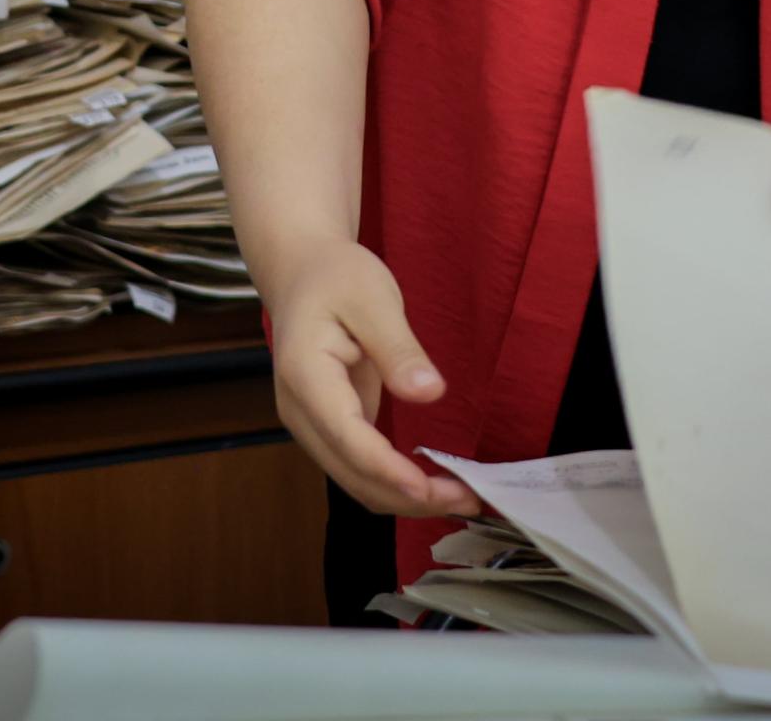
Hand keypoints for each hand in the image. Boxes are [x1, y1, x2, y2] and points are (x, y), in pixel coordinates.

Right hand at [262, 237, 481, 519]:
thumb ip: (398, 348)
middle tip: (470, 498)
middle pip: (352, 474)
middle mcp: (300, 411)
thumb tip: (429, 392)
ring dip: (405, 497)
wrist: (301, 274)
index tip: (430, 489)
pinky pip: (360, 469)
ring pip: (355, 481)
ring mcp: (310, 424)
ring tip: (460, 496)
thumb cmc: (335, 278)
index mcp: (305, 376)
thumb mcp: (372, 299)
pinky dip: (395, 483)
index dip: (388, 470)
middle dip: (409, 496)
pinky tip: (432, 483)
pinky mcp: (327, 428)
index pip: (347, 437)